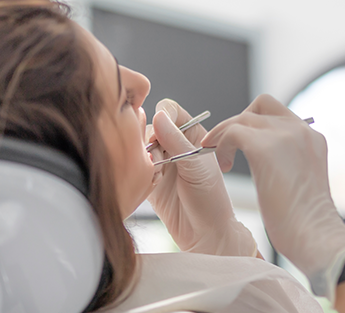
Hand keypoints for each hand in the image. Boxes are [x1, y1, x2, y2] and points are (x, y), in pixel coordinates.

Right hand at [147, 99, 257, 257]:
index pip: (170, 110)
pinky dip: (140, 172)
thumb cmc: (210, 198)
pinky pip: (134, 165)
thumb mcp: (197, 166)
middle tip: (158, 157)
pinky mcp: (147, 178)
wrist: (204, 234)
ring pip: (139, 146)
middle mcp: (174, 144)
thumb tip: (158, 116)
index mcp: (192, 134)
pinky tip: (153, 185)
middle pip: (149, 126)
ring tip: (159, 175)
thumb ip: (176, 141)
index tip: (159, 128)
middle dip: (150, 140)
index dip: (162, 115)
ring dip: (146, 158)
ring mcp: (160, 161)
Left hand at [201, 94, 344, 301]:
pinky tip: (224, 166)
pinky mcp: (265, 147)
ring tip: (220, 159)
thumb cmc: (307, 222)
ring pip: (243, 117)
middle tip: (228, 147)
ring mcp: (285, 135)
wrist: (315, 236)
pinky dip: (221, 145)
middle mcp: (301, 130)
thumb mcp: (302, 180)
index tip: (242, 145)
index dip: (257, 124)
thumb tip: (270, 164)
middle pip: (261, 105)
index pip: (279, 113)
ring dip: (225, 134)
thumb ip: (291, 162)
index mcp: (313, 138)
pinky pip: (233, 132)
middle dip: (239, 122)